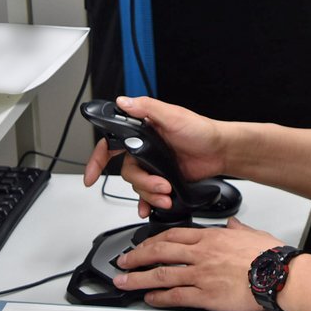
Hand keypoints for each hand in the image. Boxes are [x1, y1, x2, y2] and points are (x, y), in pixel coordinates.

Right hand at [82, 96, 227, 217]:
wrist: (220, 152)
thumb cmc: (201, 130)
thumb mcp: (173, 115)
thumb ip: (146, 108)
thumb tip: (123, 102)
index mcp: (142, 131)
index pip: (111, 144)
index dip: (97, 160)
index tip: (90, 176)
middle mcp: (144, 149)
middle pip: (127, 172)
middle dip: (142, 182)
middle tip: (161, 184)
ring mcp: (153, 166)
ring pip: (138, 186)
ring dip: (150, 193)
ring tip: (168, 193)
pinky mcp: (163, 179)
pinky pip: (147, 196)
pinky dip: (148, 203)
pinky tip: (151, 209)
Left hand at [111, 217, 281, 310]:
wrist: (279, 273)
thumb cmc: (269, 255)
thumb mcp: (251, 233)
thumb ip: (237, 228)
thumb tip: (232, 223)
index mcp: (210, 237)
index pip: (172, 236)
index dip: (151, 241)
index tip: (141, 246)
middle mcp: (201, 253)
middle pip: (159, 252)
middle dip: (136, 257)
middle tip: (122, 263)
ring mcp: (201, 274)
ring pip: (162, 274)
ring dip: (139, 278)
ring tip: (124, 282)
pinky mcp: (206, 294)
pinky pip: (176, 295)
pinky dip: (160, 297)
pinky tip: (150, 298)